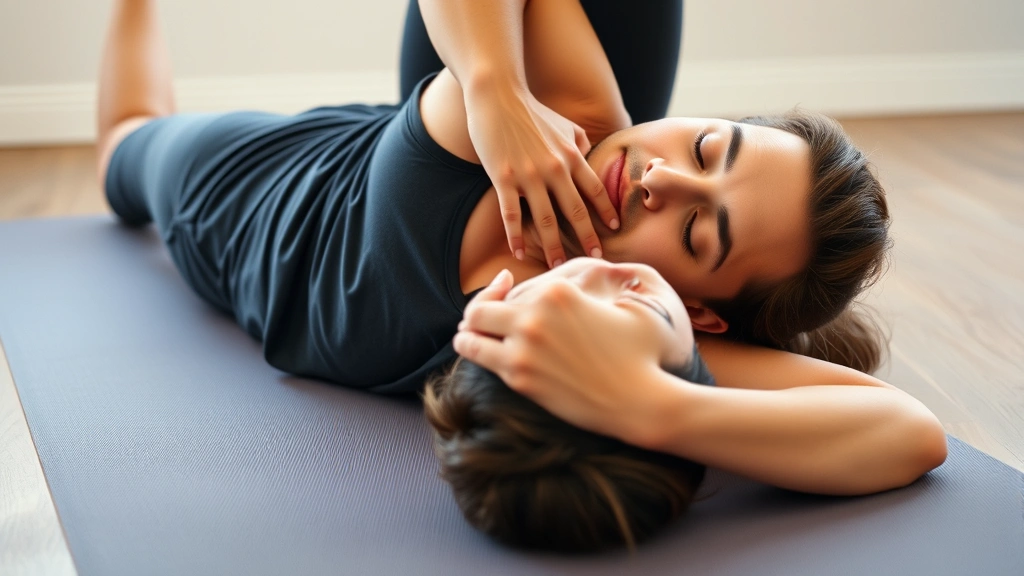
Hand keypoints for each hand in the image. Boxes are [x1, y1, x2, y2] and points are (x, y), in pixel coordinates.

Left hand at [454, 259, 694, 442]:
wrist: (640, 400)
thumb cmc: (642, 353)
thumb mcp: (628, 303)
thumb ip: (608, 281)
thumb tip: (606, 268)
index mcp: (557, 291)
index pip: (509, 289)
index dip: (500, 289)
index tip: (504, 288)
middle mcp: (534, 315)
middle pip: (480, 309)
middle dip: (478, 311)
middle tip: (481, 318)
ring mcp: (523, 348)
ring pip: (469, 334)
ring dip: (468, 335)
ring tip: (471, 336)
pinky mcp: (520, 378)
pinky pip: (481, 360)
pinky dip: (477, 355)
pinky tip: (484, 354)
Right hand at [463, 82, 619, 267]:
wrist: (497, 95)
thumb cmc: (530, 110)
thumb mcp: (564, 123)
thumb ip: (579, 142)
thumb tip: (587, 157)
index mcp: (571, 154)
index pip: (595, 188)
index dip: (605, 210)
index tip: (614, 229)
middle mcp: (554, 167)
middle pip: (575, 210)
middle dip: (587, 237)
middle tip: (595, 259)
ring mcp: (528, 174)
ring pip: (545, 219)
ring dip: (553, 246)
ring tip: (558, 266)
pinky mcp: (503, 178)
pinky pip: (512, 215)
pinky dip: (516, 236)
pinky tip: (518, 253)